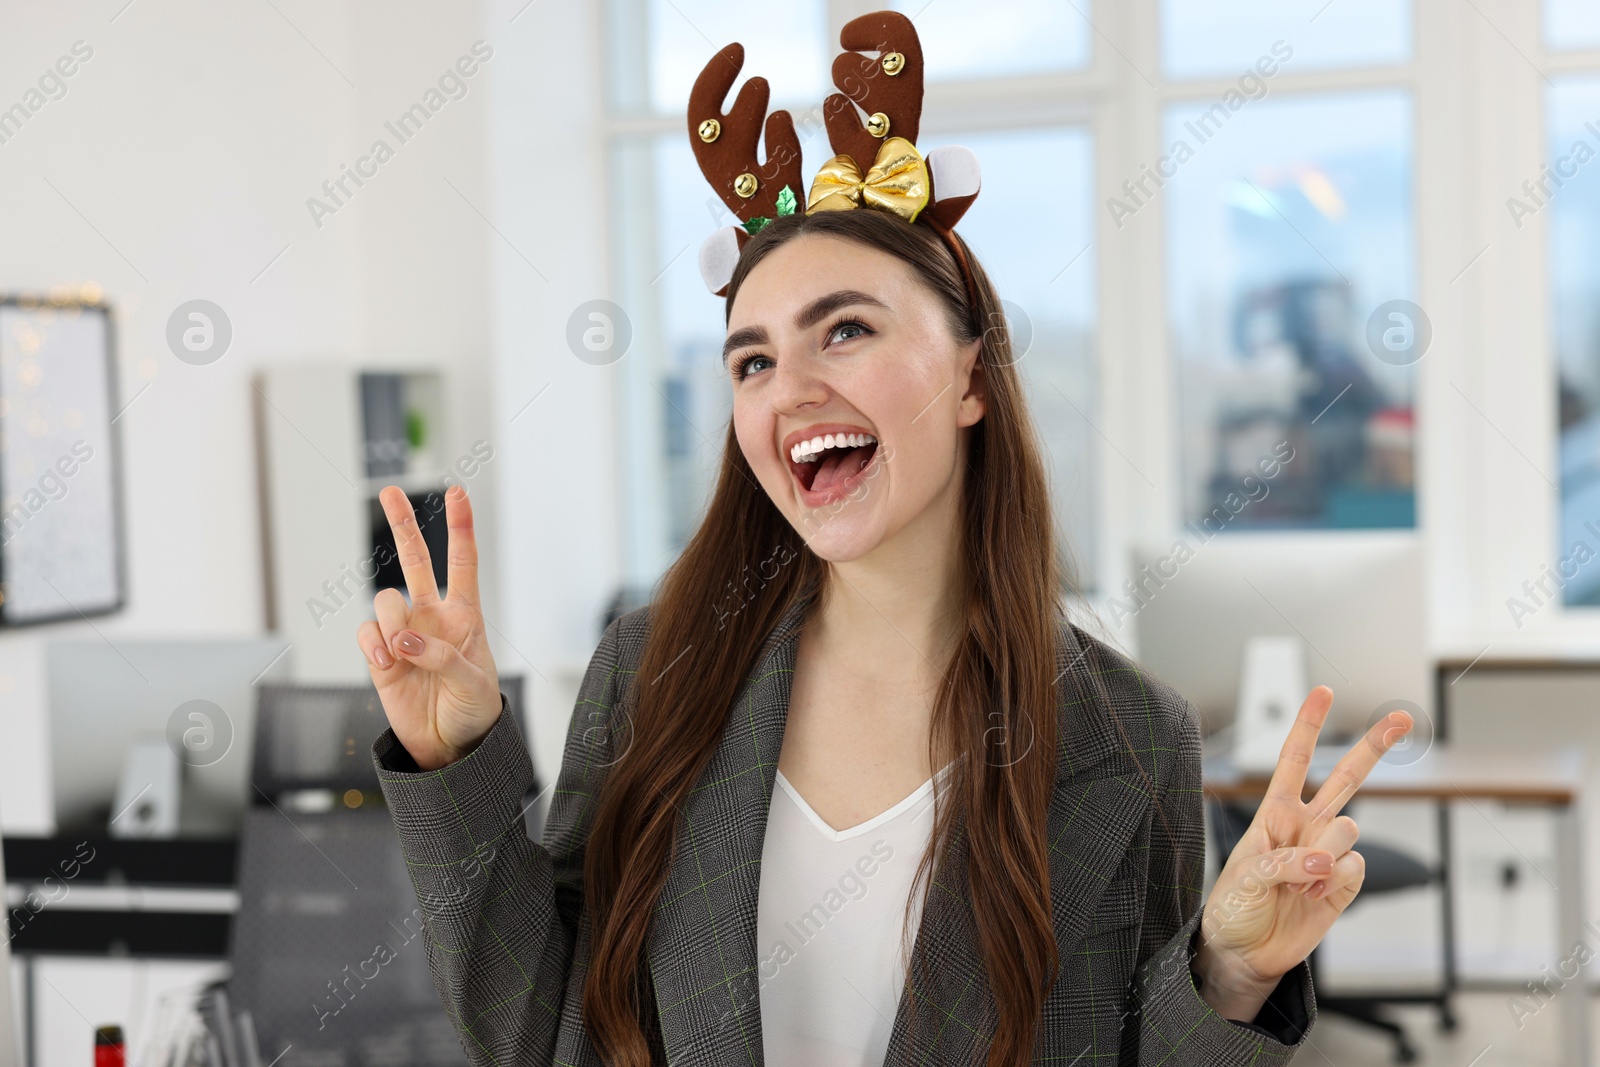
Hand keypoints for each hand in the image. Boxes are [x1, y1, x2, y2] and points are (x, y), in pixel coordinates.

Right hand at [357, 485, 500, 770]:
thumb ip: (443, 657)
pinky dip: (373, 645)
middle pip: (415, 561)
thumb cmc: (473, 710)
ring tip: (401, 655)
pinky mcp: (380, 656)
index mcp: (465, 615)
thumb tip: (404, 641)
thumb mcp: (475, 684)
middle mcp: (432, 617)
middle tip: (389, 491)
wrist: (449, 746)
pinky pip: (367, 633)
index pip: (463, 562)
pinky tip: (387, 664)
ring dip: (391, 623)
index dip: (460, 527)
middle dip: (402, 524)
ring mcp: (404, 634)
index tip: (457, 493)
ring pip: (386, 601)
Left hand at [1192, 686, 1412, 1019]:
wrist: (1243, 952)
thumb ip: (1283, 862)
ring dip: (1326, 852)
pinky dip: (1335, 882)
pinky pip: (1355, 868)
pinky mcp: (1343, 885)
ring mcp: (1328, 853)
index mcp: (1274, 813)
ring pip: (1350, 828)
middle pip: (1346, 778)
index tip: (1323, 692)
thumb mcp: (1243, 876)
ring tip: (1299, 879)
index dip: (1308, 726)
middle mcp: (1306, 826)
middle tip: (1403, 719)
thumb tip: (1325, 863)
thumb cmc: (1233, 906)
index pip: (1294, 761)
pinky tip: (1313, 895)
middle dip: (1374, 746)